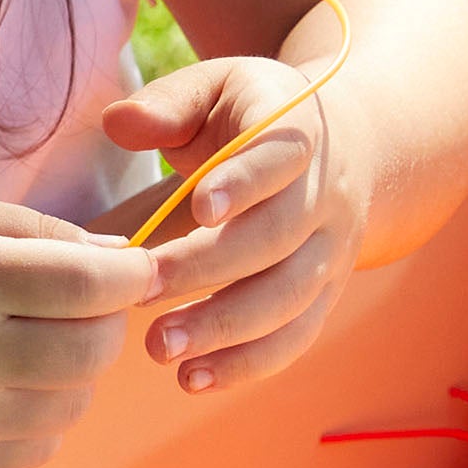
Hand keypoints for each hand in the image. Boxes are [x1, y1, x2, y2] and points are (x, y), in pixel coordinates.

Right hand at [0, 193, 163, 467]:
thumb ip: (41, 231)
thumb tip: (123, 260)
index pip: (87, 288)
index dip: (130, 275)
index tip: (134, 266)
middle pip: (91, 352)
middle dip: (107, 321)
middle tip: (86, 302)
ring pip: (74, 403)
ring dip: (77, 370)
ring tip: (38, 339)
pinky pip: (40, 445)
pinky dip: (45, 413)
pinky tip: (10, 381)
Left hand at [102, 53, 367, 395]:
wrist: (351, 148)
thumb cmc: (254, 120)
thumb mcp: (219, 89)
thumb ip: (168, 103)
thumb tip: (116, 122)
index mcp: (298, 133)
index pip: (280, 157)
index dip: (244, 181)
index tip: (197, 206)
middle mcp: (325, 196)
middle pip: (278, 237)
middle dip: (209, 268)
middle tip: (141, 291)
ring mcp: (331, 251)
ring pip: (290, 297)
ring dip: (225, 328)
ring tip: (160, 348)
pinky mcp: (324, 296)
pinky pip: (296, 337)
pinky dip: (248, 364)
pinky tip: (193, 379)